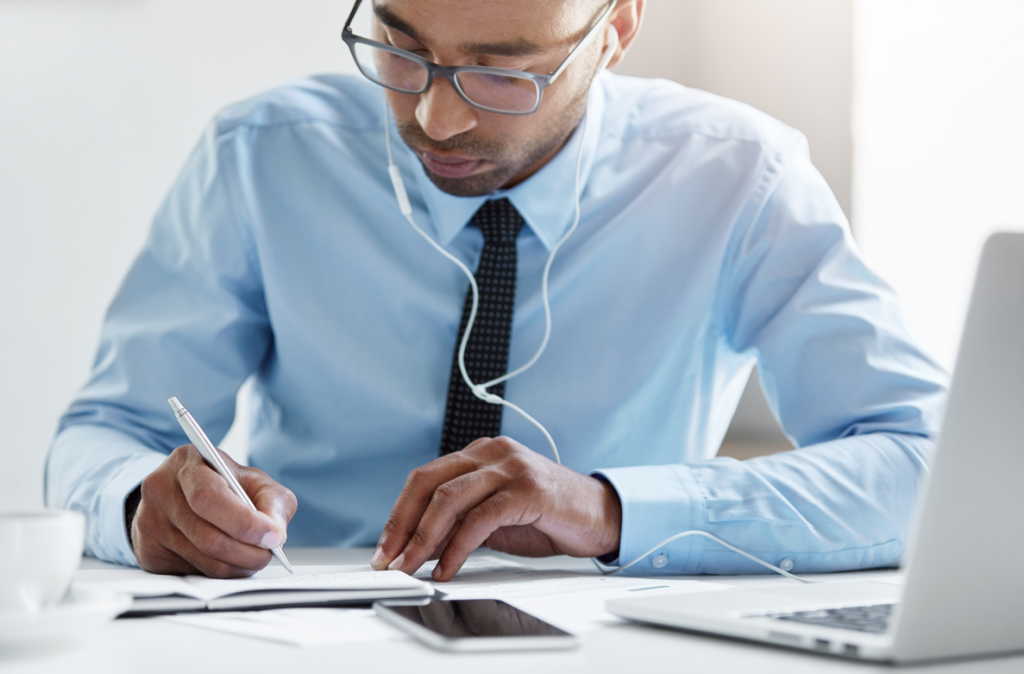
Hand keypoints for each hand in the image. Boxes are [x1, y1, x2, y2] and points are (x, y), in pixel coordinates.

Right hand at [131, 444, 296, 577]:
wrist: (183, 495)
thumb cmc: (224, 486)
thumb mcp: (254, 481)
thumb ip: (272, 502)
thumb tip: (274, 533)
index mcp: (187, 462)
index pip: (210, 497)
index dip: (244, 522)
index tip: (272, 536)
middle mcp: (160, 490)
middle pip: (207, 535)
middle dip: (246, 551)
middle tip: (268, 554)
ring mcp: (149, 522)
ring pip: (202, 559)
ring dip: (237, 566)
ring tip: (254, 558)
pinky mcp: (148, 551)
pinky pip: (191, 572)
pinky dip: (219, 573)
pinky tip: (229, 560)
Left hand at [370, 436, 621, 580]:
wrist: (602, 516)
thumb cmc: (549, 516)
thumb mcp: (495, 519)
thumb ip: (460, 523)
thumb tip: (418, 547)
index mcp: (482, 452)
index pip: (425, 478)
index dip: (399, 513)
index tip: (386, 547)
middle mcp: (493, 451)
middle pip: (429, 482)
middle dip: (402, 524)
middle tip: (389, 559)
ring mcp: (511, 466)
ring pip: (449, 498)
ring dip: (423, 538)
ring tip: (411, 567)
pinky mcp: (528, 489)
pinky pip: (480, 518)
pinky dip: (457, 547)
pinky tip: (447, 568)